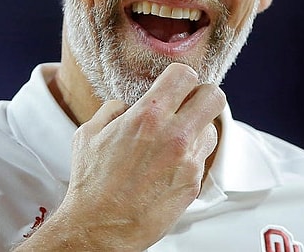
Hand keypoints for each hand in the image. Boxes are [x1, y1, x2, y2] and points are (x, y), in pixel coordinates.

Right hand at [19, 62, 224, 250]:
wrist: (100, 227)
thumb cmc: (92, 183)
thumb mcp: (89, 133)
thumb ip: (113, 109)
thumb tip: (128, 105)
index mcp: (148, 115)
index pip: (185, 75)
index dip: (180, 77)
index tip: (175, 85)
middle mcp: (175, 135)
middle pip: (214, 96)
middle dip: (202, 95)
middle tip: (188, 104)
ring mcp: (188, 161)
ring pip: (212, 128)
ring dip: (197, 128)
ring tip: (175, 139)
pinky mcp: (193, 183)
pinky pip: (203, 158)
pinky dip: (191, 156)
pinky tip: (169, 164)